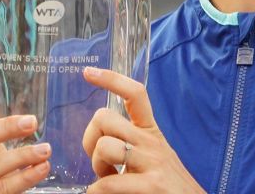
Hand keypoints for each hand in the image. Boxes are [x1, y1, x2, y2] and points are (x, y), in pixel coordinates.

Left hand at [82, 67, 204, 193]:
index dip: (111, 79)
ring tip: (106, 180)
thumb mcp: (152, 158)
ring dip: (96, 168)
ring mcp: (153, 162)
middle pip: (105, 118)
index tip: (88, 72)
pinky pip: (107, 184)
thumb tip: (97, 144)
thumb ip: (128, 145)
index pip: (134, 94)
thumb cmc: (166, 187)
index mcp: (151, 132)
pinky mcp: (152, 185)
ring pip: (104, 147)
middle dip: (90, 140)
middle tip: (99, 162)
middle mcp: (152, 142)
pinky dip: (95, 192)